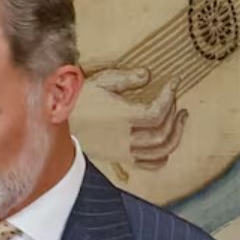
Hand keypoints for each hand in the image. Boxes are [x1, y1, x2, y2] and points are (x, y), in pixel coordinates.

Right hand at [73, 66, 189, 174]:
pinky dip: (164, 156)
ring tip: (180, 118)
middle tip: (176, 100)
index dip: (170, 97)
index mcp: (122, 118)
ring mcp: (125, 151)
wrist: (58, 123)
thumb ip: (127, 79)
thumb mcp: (102, 82)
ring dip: (176, 135)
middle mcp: (126, 138)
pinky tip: (168, 142)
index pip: (157, 113)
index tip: (174, 83)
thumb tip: (148, 74)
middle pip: (163, 133)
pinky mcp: (122, 158)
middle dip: (175, 115)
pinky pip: (151, 165)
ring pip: (161, 151)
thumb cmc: (80, 100)